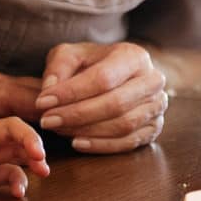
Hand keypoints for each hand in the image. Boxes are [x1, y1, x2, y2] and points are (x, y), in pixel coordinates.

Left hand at [37, 41, 166, 152]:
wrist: (123, 74)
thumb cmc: (94, 64)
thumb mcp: (73, 54)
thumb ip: (59, 66)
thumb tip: (49, 90)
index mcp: (134, 56)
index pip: (103, 78)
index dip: (71, 92)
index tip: (43, 102)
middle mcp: (152, 81)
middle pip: (115, 104)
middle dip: (77, 114)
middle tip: (47, 121)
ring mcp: (157, 107)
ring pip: (123, 125)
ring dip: (86, 131)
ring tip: (58, 129)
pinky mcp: (154, 128)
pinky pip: (128, 143)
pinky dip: (101, 146)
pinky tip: (77, 142)